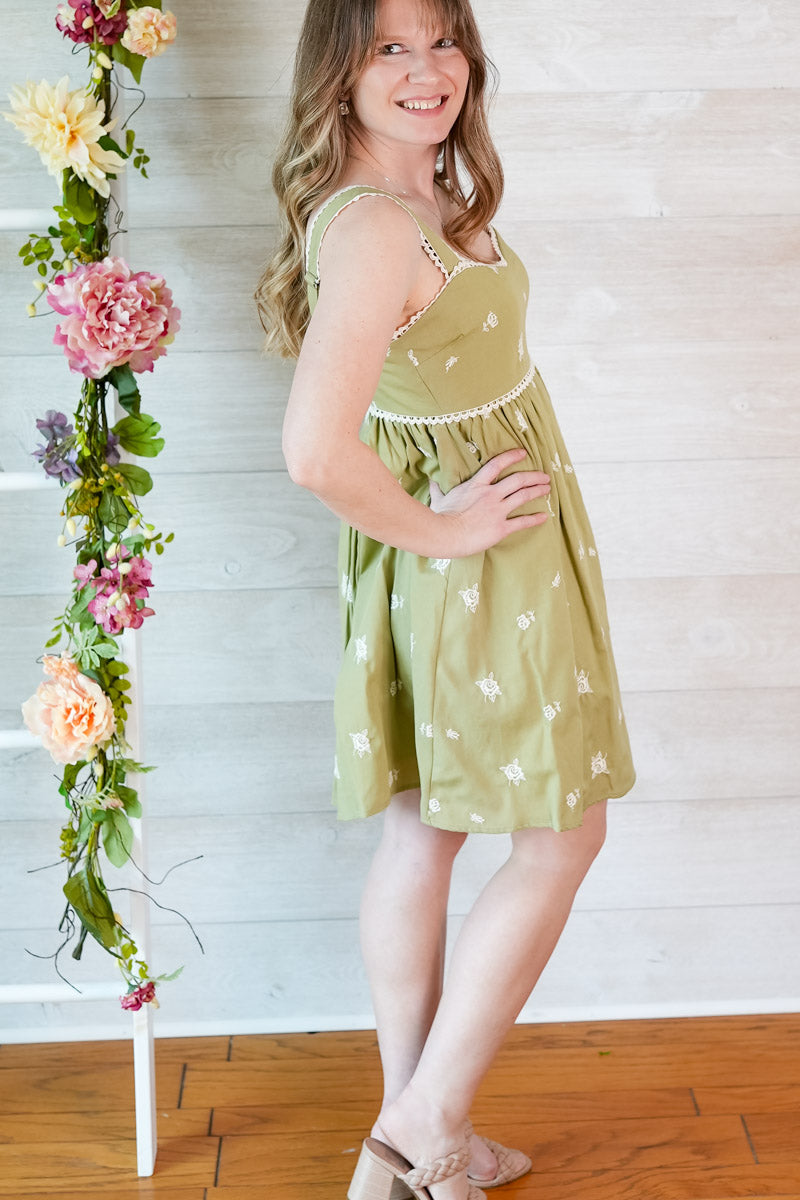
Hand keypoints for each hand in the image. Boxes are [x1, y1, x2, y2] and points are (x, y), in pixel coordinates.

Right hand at [429, 447, 549, 556]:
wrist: (444, 535)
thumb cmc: (440, 517)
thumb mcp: (438, 499)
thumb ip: (437, 489)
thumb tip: (430, 481)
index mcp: (476, 485)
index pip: (497, 464)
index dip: (512, 457)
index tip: (523, 453)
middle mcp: (490, 494)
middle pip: (518, 479)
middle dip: (534, 476)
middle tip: (544, 476)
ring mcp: (497, 511)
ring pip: (523, 496)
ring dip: (537, 491)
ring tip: (547, 488)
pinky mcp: (501, 528)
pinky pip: (522, 522)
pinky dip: (535, 519)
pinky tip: (544, 516)